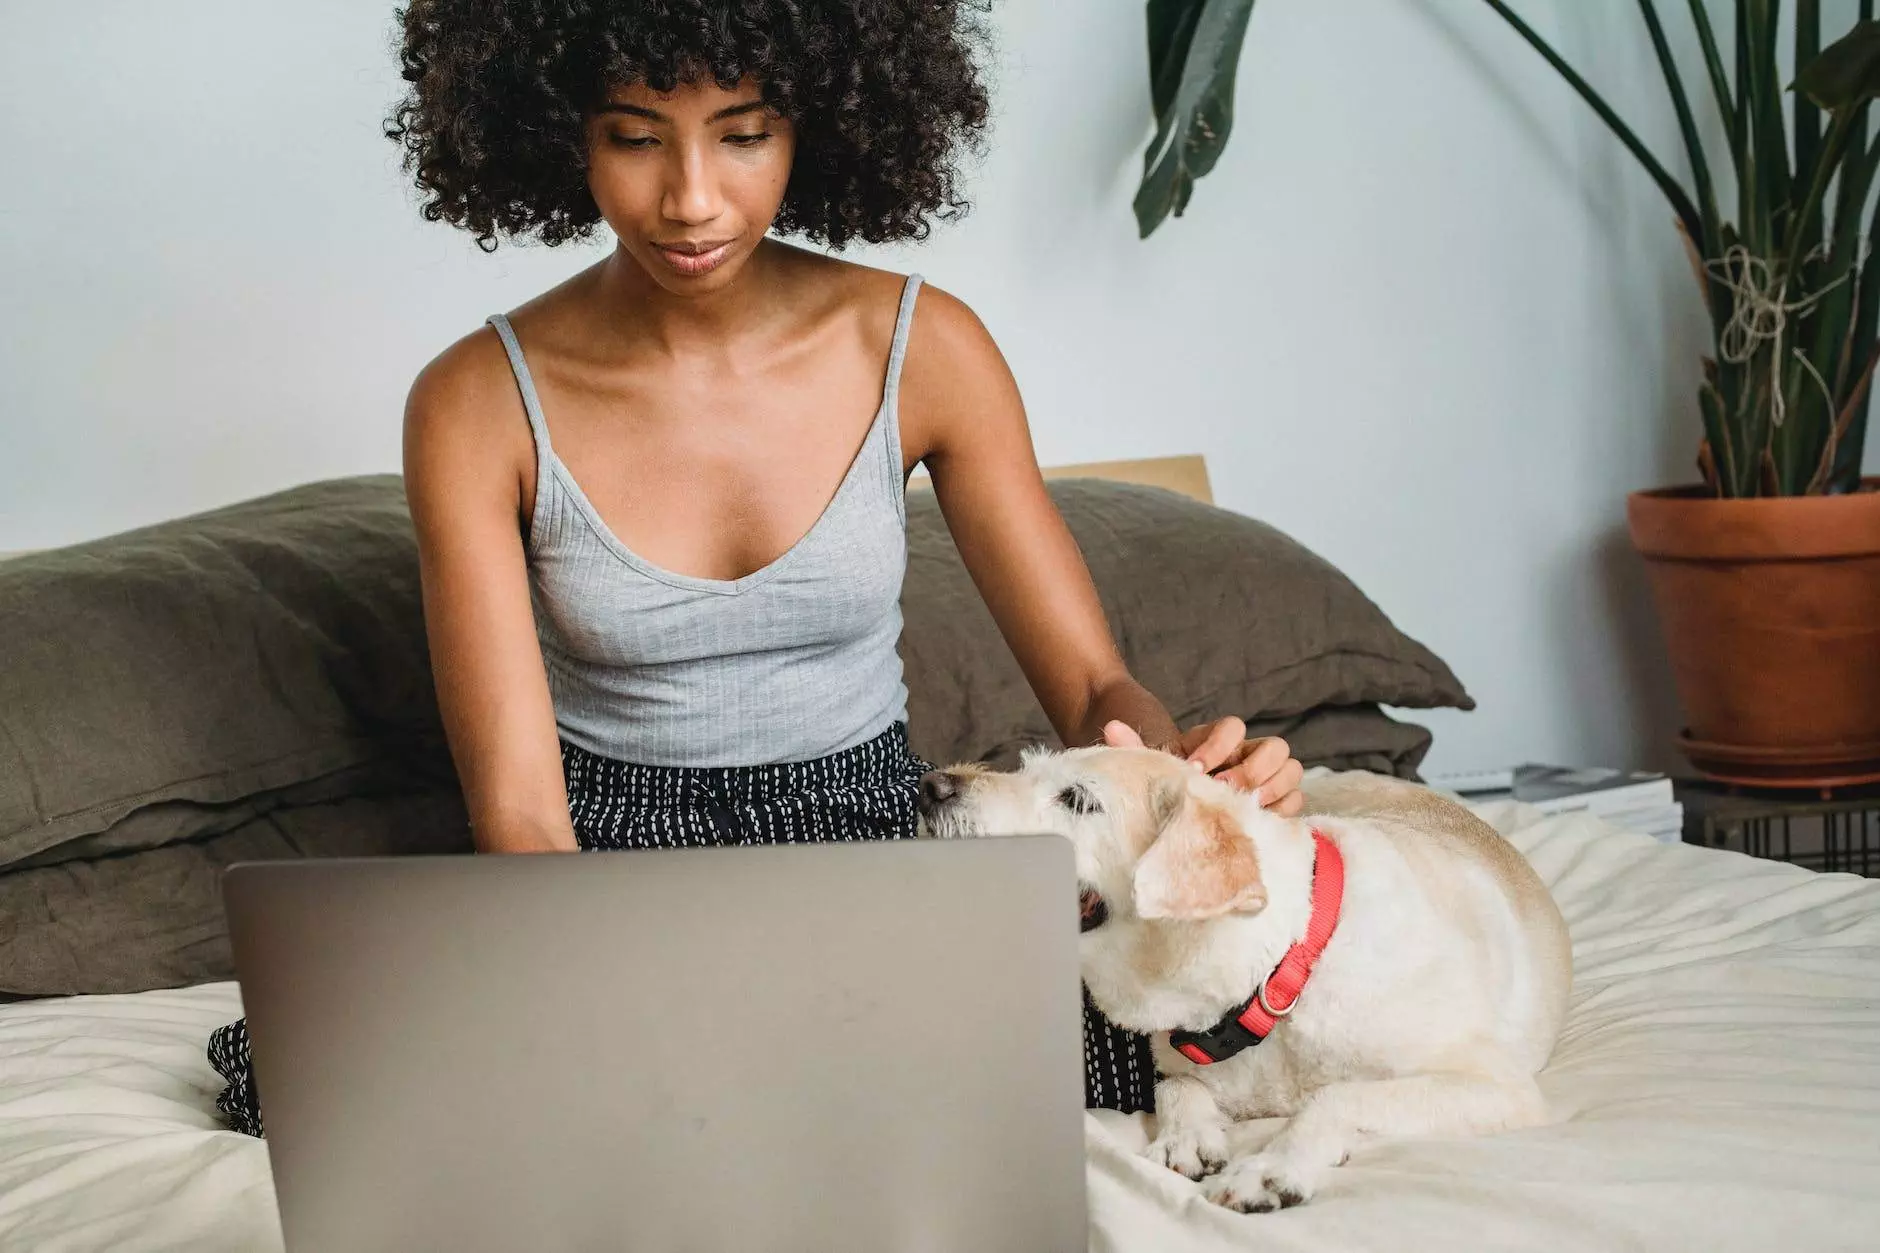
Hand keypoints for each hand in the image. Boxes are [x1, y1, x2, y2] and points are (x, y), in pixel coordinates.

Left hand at [1102, 717, 1304, 815]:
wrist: (1165, 816)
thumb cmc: (1159, 786)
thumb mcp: (1147, 766)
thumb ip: (1132, 746)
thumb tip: (1111, 727)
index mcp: (1218, 742)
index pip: (1233, 727)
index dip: (1218, 746)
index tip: (1194, 768)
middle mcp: (1245, 756)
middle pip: (1276, 747)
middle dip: (1251, 769)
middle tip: (1223, 790)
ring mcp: (1265, 781)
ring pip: (1291, 771)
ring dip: (1271, 788)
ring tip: (1243, 806)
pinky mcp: (1274, 807)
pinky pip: (1295, 801)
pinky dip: (1282, 809)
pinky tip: (1256, 820)